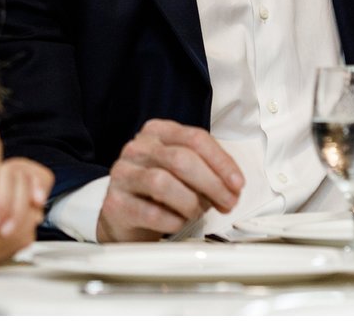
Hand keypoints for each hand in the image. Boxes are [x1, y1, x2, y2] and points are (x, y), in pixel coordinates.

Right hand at [95, 119, 243, 242]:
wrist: (126, 215)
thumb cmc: (160, 191)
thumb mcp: (183, 170)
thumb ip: (208, 170)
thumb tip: (232, 186)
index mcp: (157, 132)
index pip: (195, 138)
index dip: (222, 163)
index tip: (237, 183)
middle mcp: (137, 149)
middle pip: (181, 159)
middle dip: (212, 184)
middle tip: (227, 202)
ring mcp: (123, 174)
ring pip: (162, 183)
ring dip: (191, 203)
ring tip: (197, 212)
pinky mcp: (115, 203)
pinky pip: (151, 213)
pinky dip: (173, 221)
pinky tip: (177, 222)